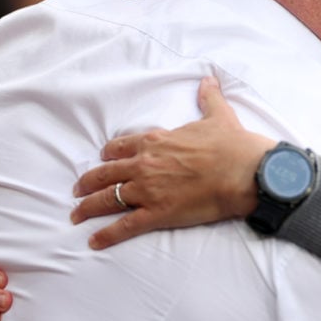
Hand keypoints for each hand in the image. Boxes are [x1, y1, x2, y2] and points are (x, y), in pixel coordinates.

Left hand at [71, 76, 275, 248]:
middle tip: (78, 189)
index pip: (121, 147)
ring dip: (88, 207)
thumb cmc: (231, 144)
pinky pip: (124, 226)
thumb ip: (208, 98)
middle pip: (106, 173)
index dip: (109, 155)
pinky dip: (106, 234)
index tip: (103, 159)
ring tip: (76, 214)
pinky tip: (94, 241)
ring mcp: (148, 190)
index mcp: (155, 140)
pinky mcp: (157, 213)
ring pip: (108, 198)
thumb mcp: (218, 114)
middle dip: (88, 182)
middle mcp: (145, 164)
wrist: (243, 171)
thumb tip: (209, 80)